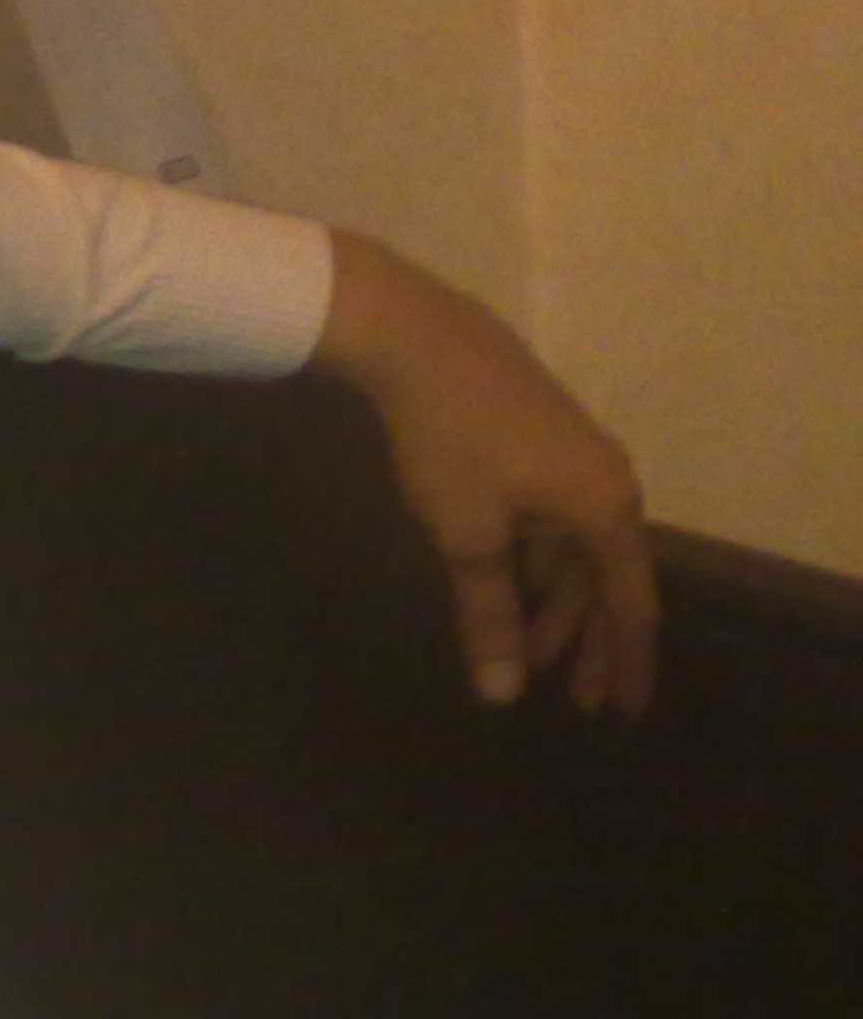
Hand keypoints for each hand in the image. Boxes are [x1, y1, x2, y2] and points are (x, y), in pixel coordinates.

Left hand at [306, 230, 657, 716]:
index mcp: (606, 506)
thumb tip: (500, 690)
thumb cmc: (450, 440)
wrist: (415, 335)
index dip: (624, 661)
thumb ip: (489, 613)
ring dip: (553, 600)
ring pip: (571, 545)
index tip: (620, 711)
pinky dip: (534, 558)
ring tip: (524, 650)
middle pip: (605, 577)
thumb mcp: (468, 536)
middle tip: (571, 699)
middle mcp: (605, 479)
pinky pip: (550, 515)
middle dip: (585, 640)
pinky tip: (508, 581)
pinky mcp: (534, 432)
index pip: (631, 604)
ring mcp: (572, 451)